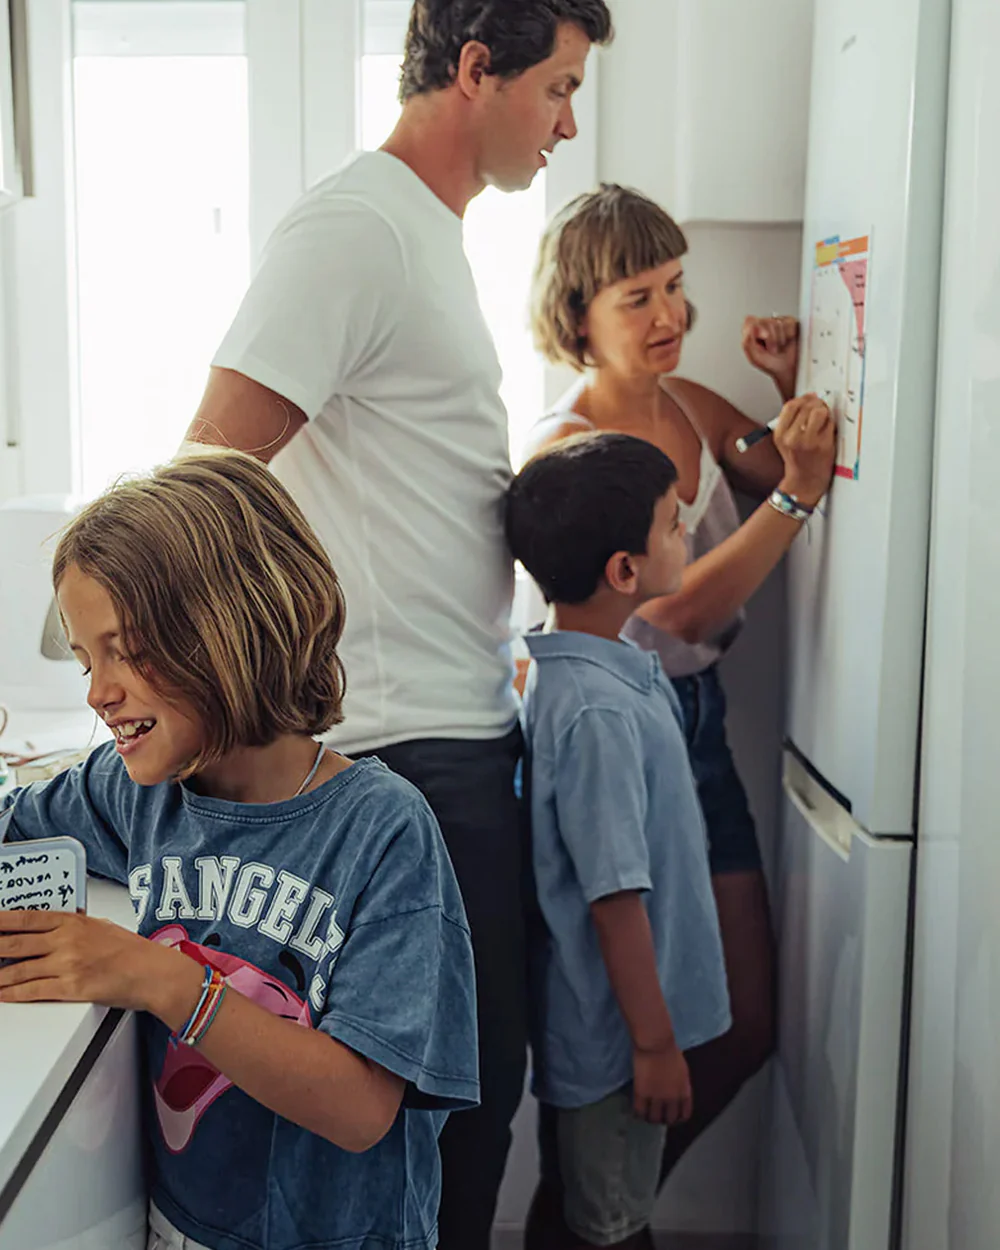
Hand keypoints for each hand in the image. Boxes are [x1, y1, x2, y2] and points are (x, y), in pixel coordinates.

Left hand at [0, 909, 195, 1012]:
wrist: (152, 972)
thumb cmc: (131, 951)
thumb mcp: (100, 927)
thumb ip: (72, 926)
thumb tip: (47, 929)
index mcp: (73, 921)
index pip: (25, 918)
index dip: (0, 920)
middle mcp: (67, 940)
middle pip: (14, 943)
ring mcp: (67, 964)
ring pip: (18, 970)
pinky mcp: (70, 988)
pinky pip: (32, 991)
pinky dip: (11, 994)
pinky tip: (1, 994)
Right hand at [633, 1041, 692, 1125]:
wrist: (657, 1043)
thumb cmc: (670, 1050)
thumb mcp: (682, 1070)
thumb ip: (680, 1083)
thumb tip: (675, 1090)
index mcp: (684, 1091)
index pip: (685, 1114)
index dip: (678, 1118)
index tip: (673, 1117)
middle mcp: (673, 1098)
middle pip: (669, 1119)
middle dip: (664, 1119)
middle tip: (658, 1115)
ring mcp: (657, 1098)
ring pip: (654, 1118)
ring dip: (651, 1118)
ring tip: (646, 1115)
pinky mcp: (642, 1094)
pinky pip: (640, 1111)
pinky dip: (638, 1113)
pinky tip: (637, 1111)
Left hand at [742, 316, 799, 397]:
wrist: (787, 369)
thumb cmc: (770, 363)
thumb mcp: (754, 357)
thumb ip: (747, 342)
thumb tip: (751, 329)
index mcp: (751, 332)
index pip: (750, 321)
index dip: (757, 327)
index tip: (763, 337)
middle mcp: (764, 324)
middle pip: (765, 321)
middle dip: (771, 339)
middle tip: (772, 350)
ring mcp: (777, 322)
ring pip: (778, 323)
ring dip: (780, 340)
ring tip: (779, 347)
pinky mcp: (790, 322)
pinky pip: (789, 325)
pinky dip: (789, 336)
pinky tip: (787, 342)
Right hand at [772, 393, 835, 508]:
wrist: (805, 481)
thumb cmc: (798, 460)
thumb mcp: (786, 440)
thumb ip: (793, 419)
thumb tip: (810, 397)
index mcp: (780, 434)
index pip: (791, 405)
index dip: (803, 399)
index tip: (809, 400)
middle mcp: (792, 437)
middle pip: (806, 406)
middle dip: (815, 404)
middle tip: (820, 409)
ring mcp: (809, 441)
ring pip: (819, 411)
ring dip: (824, 411)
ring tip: (823, 418)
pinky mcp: (824, 444)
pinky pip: (830, 423)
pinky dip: (830, 423)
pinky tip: (827, 429)